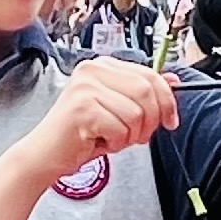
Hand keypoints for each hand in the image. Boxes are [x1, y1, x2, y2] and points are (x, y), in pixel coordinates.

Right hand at [31, 58, 177, 185]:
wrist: (46, 154)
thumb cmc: (81, 133)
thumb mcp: (118, 109)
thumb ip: (143, 94)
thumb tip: (174, 81)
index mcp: (103, 65)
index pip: (150, 74)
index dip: (167, 100)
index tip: (170, 120)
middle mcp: (93, 69)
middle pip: (147, 90)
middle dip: (152, 120)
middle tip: (139, 135)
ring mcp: (86, 87)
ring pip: (136, 112)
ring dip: (132, 135)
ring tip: (114, 138)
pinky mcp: (82, 108)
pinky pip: (121, 128)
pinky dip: (117, 143)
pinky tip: (101, 142)